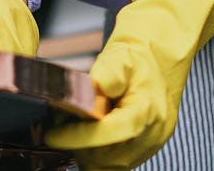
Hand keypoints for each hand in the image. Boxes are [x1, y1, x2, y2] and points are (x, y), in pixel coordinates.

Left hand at [45, 0, 213, 169]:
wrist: (161, 53)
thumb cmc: (138, 53)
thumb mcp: (119, 56)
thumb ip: (103, 78)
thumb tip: (84, 96)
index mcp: (148, 108)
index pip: (109, 134)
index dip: (78, 137)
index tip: (53, 135)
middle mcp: (154, 132)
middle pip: (109, 156)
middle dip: (79, 145)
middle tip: (56, 127)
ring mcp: (152, 143)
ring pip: (112, 164)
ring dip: (87, 152)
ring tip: (69, 129)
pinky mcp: (146, 147)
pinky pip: (118, 161)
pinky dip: (98, 153)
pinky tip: (85, 135)